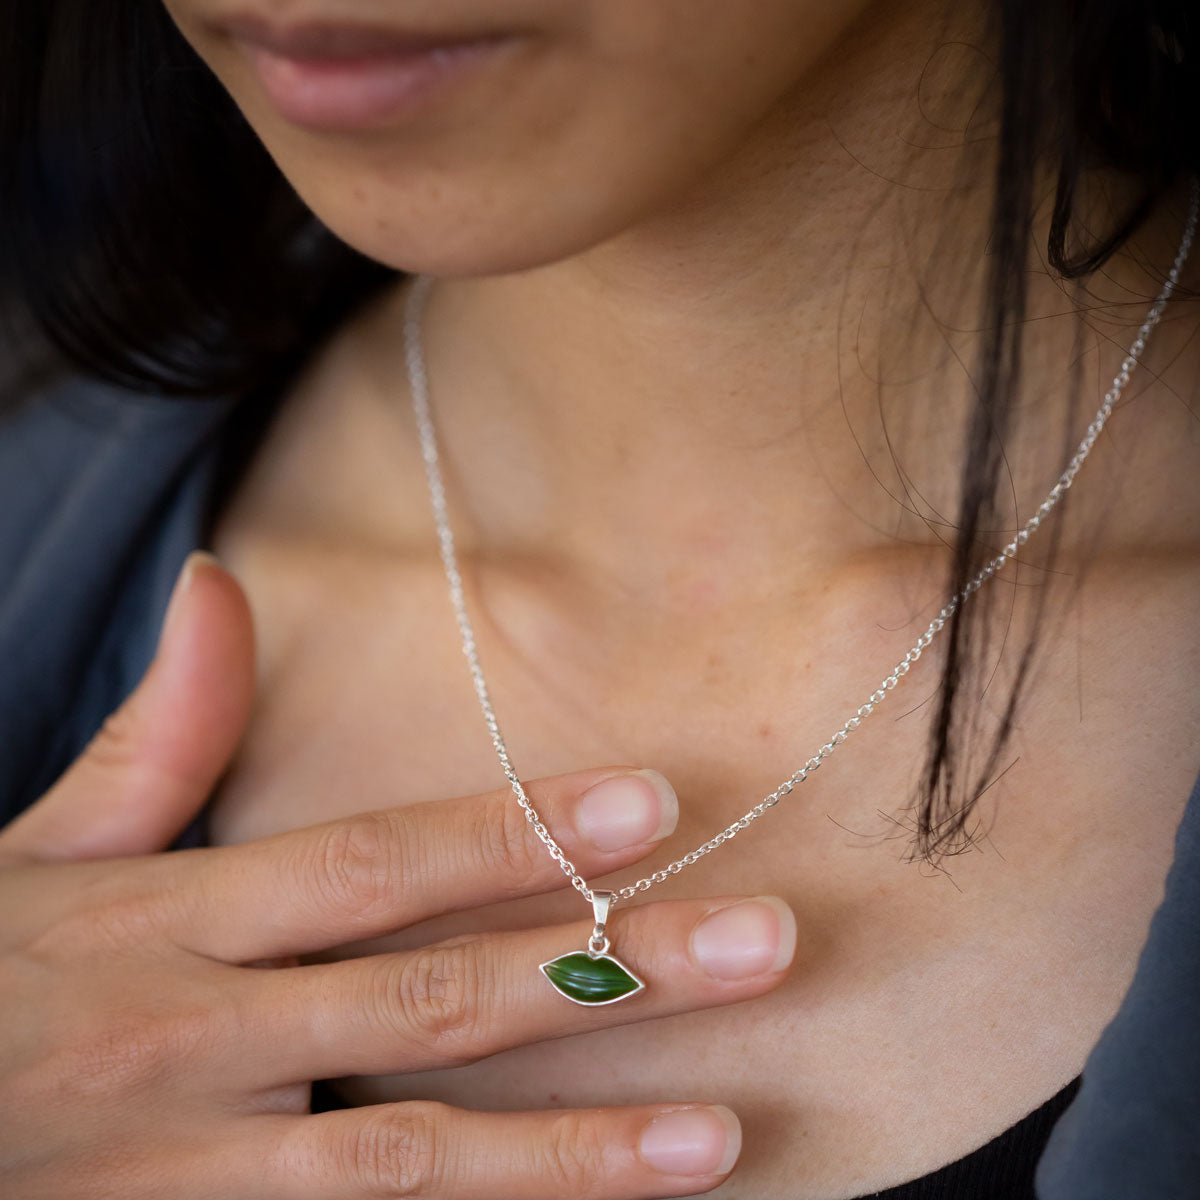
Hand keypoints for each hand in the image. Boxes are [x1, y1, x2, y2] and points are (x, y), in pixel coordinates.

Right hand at [0, 552, 795, 1198]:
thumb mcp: (43, 852)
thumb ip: (155, 732)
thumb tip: (216, 584)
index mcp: (173, 918)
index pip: (378, 863)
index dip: (515, 833)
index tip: (652, 802)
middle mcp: (202, 1037)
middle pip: (434, 999)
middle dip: (605, 971)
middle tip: (760, 946)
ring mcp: (197, 1169)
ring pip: (413, 1158)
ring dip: (575, 1151)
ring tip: (716, 1136)